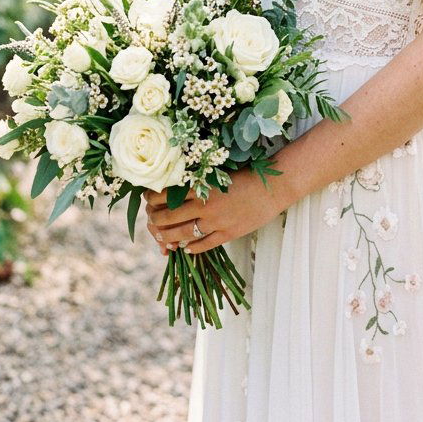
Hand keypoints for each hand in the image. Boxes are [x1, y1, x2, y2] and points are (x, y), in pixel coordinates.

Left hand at [144, 169, 289, 256]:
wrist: (274, 187)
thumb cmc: (249, 175)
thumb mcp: (221, 173)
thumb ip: (201, 181)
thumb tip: (179, 187)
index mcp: (203, 186)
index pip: (168, 195)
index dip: (153, 198)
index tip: (148, 198)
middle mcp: (206, 205)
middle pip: (170, 217)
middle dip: (155, 219)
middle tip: (150, 219)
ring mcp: (217, 222)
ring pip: (182, 234)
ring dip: (167, 237)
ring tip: (161, 237)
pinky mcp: (228, 234)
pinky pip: (203, 245)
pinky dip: (191, 248)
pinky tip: (186, 248)